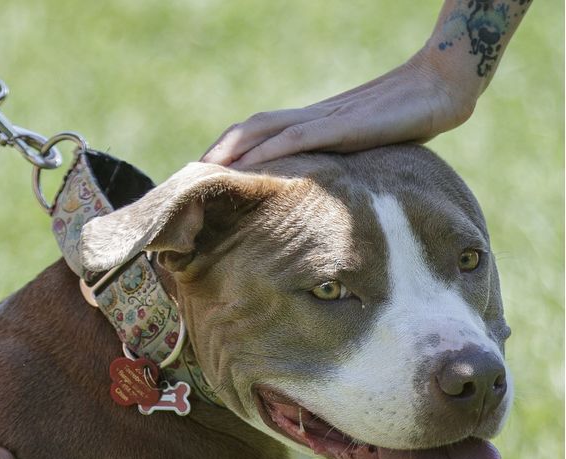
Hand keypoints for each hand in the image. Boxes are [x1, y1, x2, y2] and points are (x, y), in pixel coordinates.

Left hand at [202, 48, 477, 166]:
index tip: (205, 175)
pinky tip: (251, 165)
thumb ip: (345, 165)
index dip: (231, 150)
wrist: (446, 84)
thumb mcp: (369, 148)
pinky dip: (270, 151)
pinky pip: (299, 137)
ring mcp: (326, 119)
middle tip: (189, 177)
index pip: (260, 133)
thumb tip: (331, 197)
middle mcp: (312, 118)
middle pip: (251, 129)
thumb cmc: (411, 117)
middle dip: (219, 151)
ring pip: (265, 130)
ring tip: (206, 171)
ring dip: (233, 150)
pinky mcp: (345, 126)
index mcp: (314, 122)